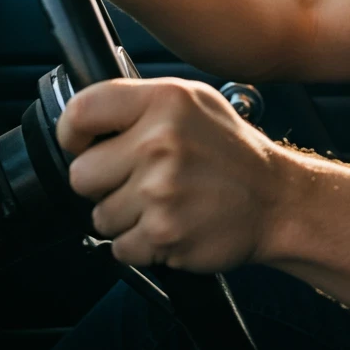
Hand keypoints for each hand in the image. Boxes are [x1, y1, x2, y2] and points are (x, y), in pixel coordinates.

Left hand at [56, 77, 285, 272]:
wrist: (278, 200)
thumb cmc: (232, 153)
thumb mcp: (195, 102)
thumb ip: (141, 102)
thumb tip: (84, 118)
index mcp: (165, 101)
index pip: (82, 111)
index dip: (72, 134)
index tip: (83, 145)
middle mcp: (161, 141)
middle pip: (80, 174)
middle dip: (103, 184)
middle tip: (139, 180)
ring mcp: (162, 190)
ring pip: (100, 216)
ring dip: (125, 217)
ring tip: (164, 203)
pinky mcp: (164, 232)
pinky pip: (120, 248)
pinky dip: (142, 244)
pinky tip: (172, 224)